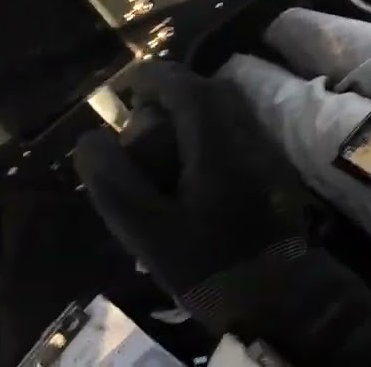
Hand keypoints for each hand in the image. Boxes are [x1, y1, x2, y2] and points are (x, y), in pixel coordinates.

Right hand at [73, 61, 308, 330]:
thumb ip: (112, 177)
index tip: (126, 91)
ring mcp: (270, 150)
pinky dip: (213, 137)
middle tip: (142, 119)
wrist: (276, 291)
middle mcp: (250, 133)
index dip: (152, 79)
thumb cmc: (203, 259)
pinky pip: (241, 135)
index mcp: (218, 139)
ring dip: (195, 117)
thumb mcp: (143, 225)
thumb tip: (92, 140)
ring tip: (164, 147)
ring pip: (230, 113)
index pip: (185, 85)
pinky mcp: (278, 170)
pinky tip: (194, 171)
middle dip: (174, 95)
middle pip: (212, 92)